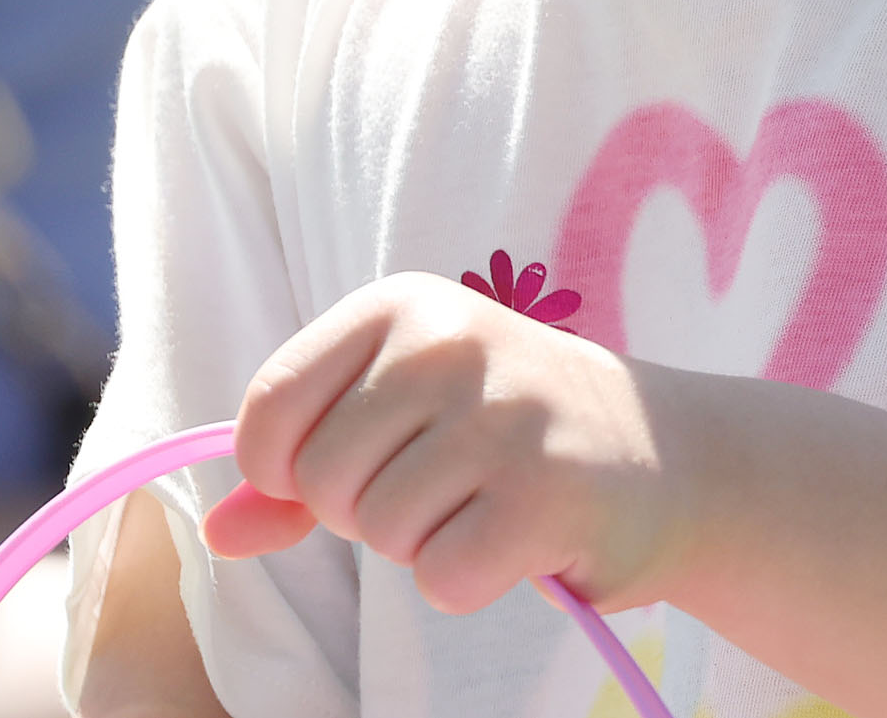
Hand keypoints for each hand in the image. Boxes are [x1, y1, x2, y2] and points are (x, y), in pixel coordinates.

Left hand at [206, 272, 689, 615]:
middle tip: (442, 485)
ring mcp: (502, 414)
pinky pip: (441, 578)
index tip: (341, 468)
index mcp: (400, 306)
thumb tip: (220, 534)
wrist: (666, 452)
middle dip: (366, 511)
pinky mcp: (546, 493)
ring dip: (424, 544)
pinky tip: (518, 538)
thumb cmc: (508, 432)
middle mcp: (449, 343)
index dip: (284, 468)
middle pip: (323, 481)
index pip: (269, 407)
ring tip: (486, 503)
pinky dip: (470, 580)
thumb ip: (302, 470)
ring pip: (381, 534)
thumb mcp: (404, 413)